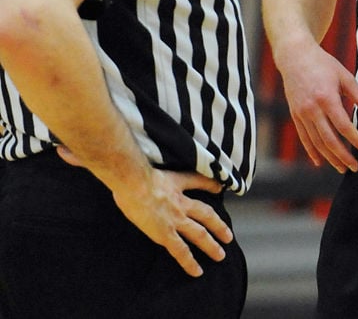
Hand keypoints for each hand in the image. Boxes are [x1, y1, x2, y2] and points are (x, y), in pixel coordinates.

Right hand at [58, 145, 231, 277]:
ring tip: (221, 254)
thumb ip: (102, 155)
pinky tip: (198, 271)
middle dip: (218, 226)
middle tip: (228, 237)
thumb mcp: (124, 158)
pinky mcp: (166, 232)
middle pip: (205, 213)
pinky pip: (181, 250)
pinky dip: (190, 261)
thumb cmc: (128, 167)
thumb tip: (66, 150)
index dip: (211, 183)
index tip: (221, 187)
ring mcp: (174, 217)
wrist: (132, 179)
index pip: (198, 181)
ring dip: (212, 244)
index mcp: (174, 181)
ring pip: (200, 233)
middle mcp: (179, 201)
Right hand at [276, 43, 357, 172]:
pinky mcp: (295, 115)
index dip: (355, 139)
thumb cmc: (323, 64)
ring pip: (316, 142)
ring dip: (329, 158)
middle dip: (343, 156)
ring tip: (342, 168)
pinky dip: (312, 151)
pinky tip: (320, 162)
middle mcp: (312, 109)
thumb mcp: (345, 76)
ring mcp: (301, 114)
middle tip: (355, 167)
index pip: (343, 126)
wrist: (295, 56)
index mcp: (326, 98)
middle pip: (328, 139)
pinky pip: (304, 138)